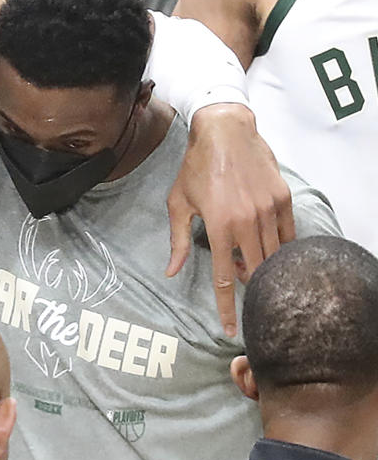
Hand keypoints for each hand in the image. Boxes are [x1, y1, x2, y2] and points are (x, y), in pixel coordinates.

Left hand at [166, 104, 294, 336]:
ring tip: (251, 267)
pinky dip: (280, 248)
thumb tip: (172, 271)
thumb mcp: (178, 203)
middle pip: (254, 271)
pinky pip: (287, 235)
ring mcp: (268, 210)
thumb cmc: (196, 167)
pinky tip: (270, 249)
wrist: (225, 131)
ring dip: (263, 268)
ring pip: (274, 255)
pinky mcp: (283, 200)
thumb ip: (177, 240)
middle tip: (242, 290)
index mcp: (219, 226)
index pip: (224, 277)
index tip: (231, 328)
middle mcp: (247, 221)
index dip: (227, 307)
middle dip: (249, 287)